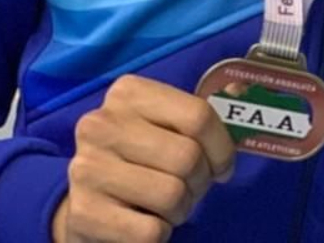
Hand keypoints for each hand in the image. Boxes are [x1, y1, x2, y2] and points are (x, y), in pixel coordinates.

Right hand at [52, 74, 235, 242]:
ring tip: (168, 206)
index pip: (198, 116)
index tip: (222, 166)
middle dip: (201, 182)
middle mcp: (101, 125)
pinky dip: (161, 234)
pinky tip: (146, 222)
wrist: (84, 200)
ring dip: (181, 209)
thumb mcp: (164, 125)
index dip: (222, 148)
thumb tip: (240, 96)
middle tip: (191, 189)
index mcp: (128, 93)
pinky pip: (150, 232)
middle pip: (187, 157)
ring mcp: (87, 170)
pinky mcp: (83, 214)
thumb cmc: (139, 157)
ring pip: (171, 195)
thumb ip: (199, 116)